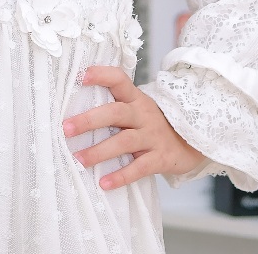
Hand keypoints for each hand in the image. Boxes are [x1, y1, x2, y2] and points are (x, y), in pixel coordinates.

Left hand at [62, 65, 207, 189]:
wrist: (191, 144)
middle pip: (115, 112)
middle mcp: (143, 114)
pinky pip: (139, 168)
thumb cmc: (152, 124)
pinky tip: (104, 183)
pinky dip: (121, 176)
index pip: (119, 79)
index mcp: (135, 98)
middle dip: (89, 120)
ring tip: (79, 159)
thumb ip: (115, 107)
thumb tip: (75, 111)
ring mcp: (153, 136)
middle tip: (66, 128)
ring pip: (124, 142)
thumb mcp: (137, 109)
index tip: (80, 77)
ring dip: (99, 151)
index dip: (101, 75)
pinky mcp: (160, 159)